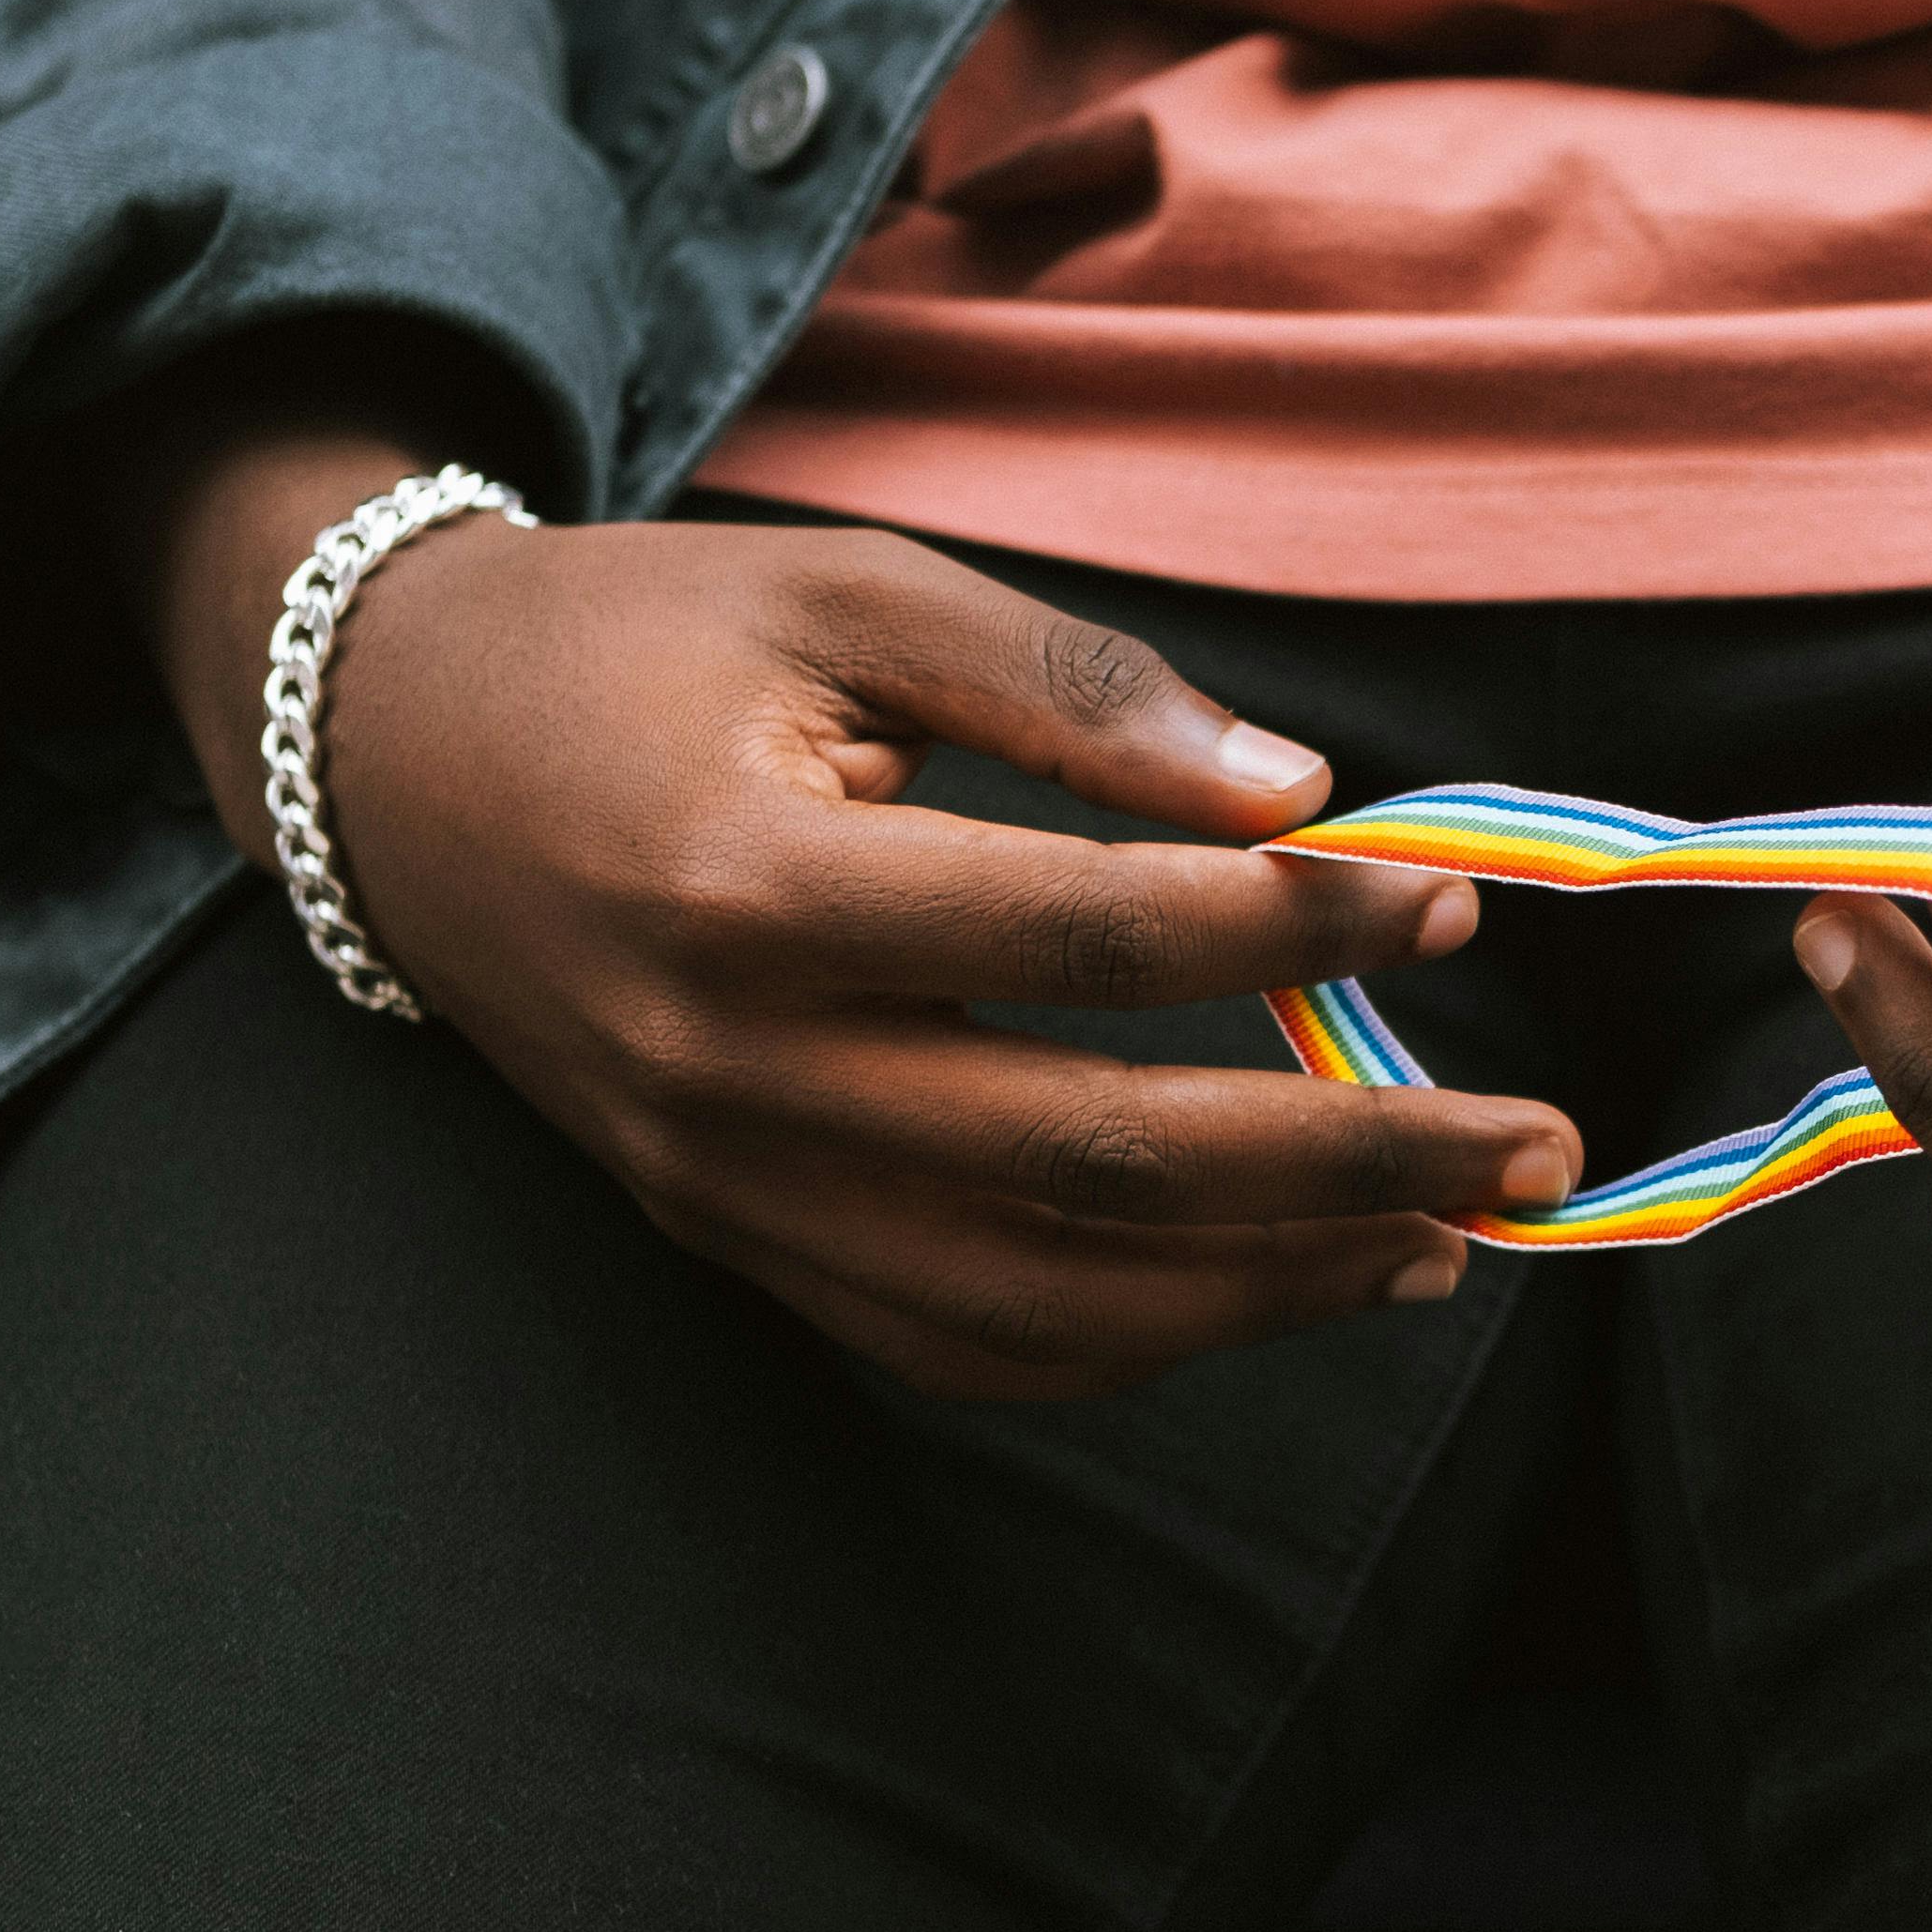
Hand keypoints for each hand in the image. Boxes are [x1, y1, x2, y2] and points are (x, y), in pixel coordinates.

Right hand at [114, 417, 1578, 1398]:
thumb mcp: (855, 590)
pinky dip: (1134, 1334)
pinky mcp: (728, 1240)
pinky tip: (1277, 1282)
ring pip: (1037, 1293)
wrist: (395, 766)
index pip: (1082, 931)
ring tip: (1452, 1237)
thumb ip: (1080, 687)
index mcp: (752, 881)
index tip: (1448, 898)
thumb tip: (1301, 796)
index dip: (1287, 931)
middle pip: (1088, 1159)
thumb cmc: (648, 645)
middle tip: (1536, 1144)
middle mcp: (729, 1069)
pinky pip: (954, 1340)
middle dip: (1343, 1165)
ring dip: (1268, 1286)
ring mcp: (721, 1184)